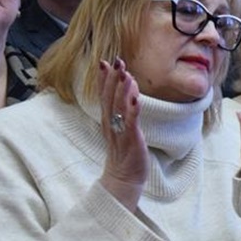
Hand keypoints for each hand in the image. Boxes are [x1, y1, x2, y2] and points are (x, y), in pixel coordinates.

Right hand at [97, 58, 146, 210]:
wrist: (124, 178)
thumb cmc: (125, 152)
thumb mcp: (122, 127)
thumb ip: (123, 107)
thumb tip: (128, 87)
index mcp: (108, 120)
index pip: (104, 96)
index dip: (104, 79)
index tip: (104, 62)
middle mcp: (111, 124)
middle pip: (109, 98)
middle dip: (112, 79)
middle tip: (115, 61)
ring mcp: (120, 132)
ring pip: (119, 108)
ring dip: (122, 90)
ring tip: (125, 74)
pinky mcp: (131, 140)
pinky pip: (131, 123)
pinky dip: (133, 110)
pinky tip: (136, 98)